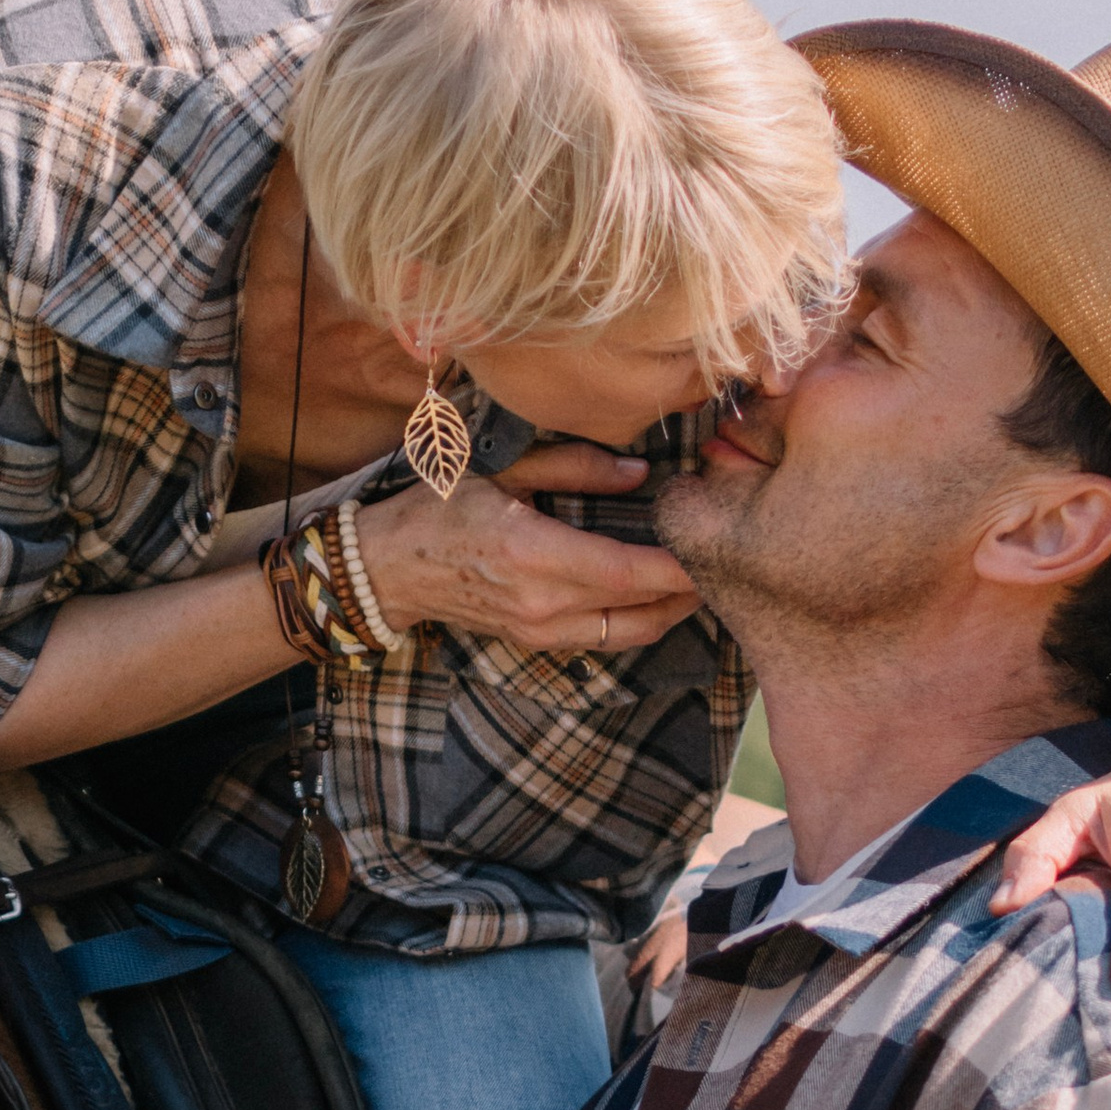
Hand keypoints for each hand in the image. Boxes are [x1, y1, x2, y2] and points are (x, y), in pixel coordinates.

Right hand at [358, 454, 696, 656]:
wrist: (387, 569)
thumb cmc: (438, 509)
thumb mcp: (502, 470)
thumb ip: (575, 466)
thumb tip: (638, 472)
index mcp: (534, 554)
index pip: (630, 573)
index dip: (681, 569)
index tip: (716, 548)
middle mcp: (541, 604)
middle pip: (641, 611)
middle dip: (689, 592)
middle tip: (723, 561)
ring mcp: (538, 631)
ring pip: (628, 635)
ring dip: (668, 613)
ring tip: (697, 582)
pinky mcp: (535, 642)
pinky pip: (603, 640)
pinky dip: (636, 622)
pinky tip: (653, 596)